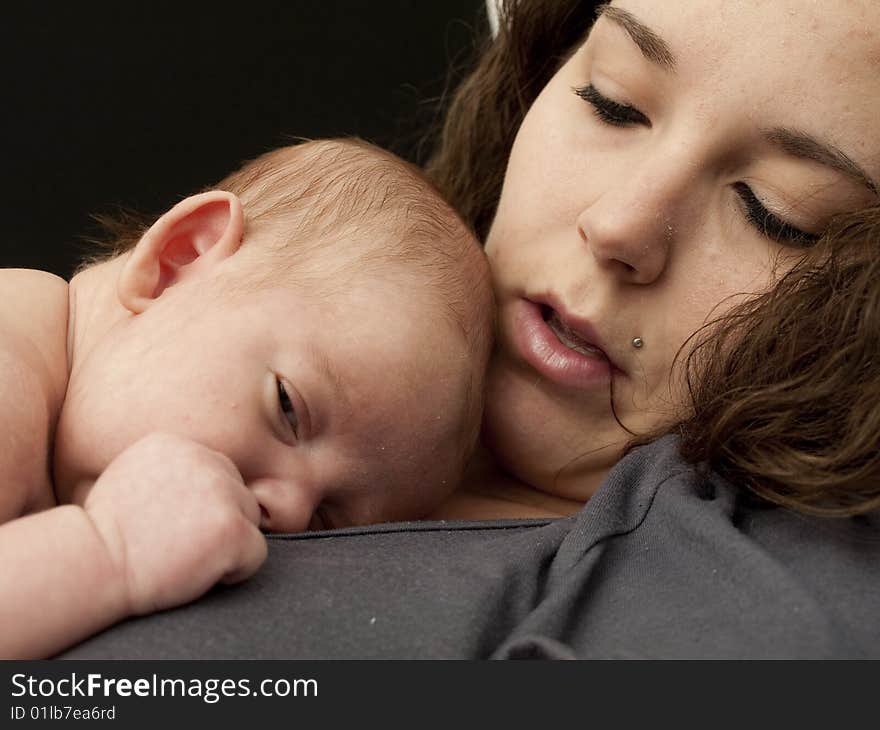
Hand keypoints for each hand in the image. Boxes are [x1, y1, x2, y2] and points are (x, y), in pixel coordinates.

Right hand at [81, 432, 266, 615]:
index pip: (216, 472)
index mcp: (176, 443)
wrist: (89, 565)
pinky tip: (197, 571)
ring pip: (250, 520)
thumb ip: (171, 471)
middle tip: (177, 545)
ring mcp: (221, 492)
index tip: (169, 526)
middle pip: (238, 492)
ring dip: (227, 544)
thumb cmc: (102, 535)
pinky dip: (235, 571)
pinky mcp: (232, 527)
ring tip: (184, 556)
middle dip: (217, 522)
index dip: (200, 506)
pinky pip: (257, 553)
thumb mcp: (130, 478)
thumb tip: (206, 483)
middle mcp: (204, 458)